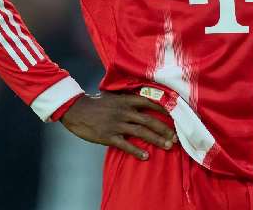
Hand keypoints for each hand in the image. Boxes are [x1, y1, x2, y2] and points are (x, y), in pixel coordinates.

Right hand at [60, 91, 177, 160]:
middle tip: (176, 137)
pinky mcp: (108, 136)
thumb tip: (144, 97)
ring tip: (168, 146)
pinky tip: (145, 157)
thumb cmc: (96, 103)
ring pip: (141, 133)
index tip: (176, 116)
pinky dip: (136, 151)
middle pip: (150, 120)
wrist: (76, 110)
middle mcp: (124, 111)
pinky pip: (125, 145)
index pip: (150, 103)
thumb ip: (128, 97)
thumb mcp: (113, 95)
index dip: (164, 110)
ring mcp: (117, 124)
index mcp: (126, 100)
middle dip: (165, 129)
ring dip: (156, 140)